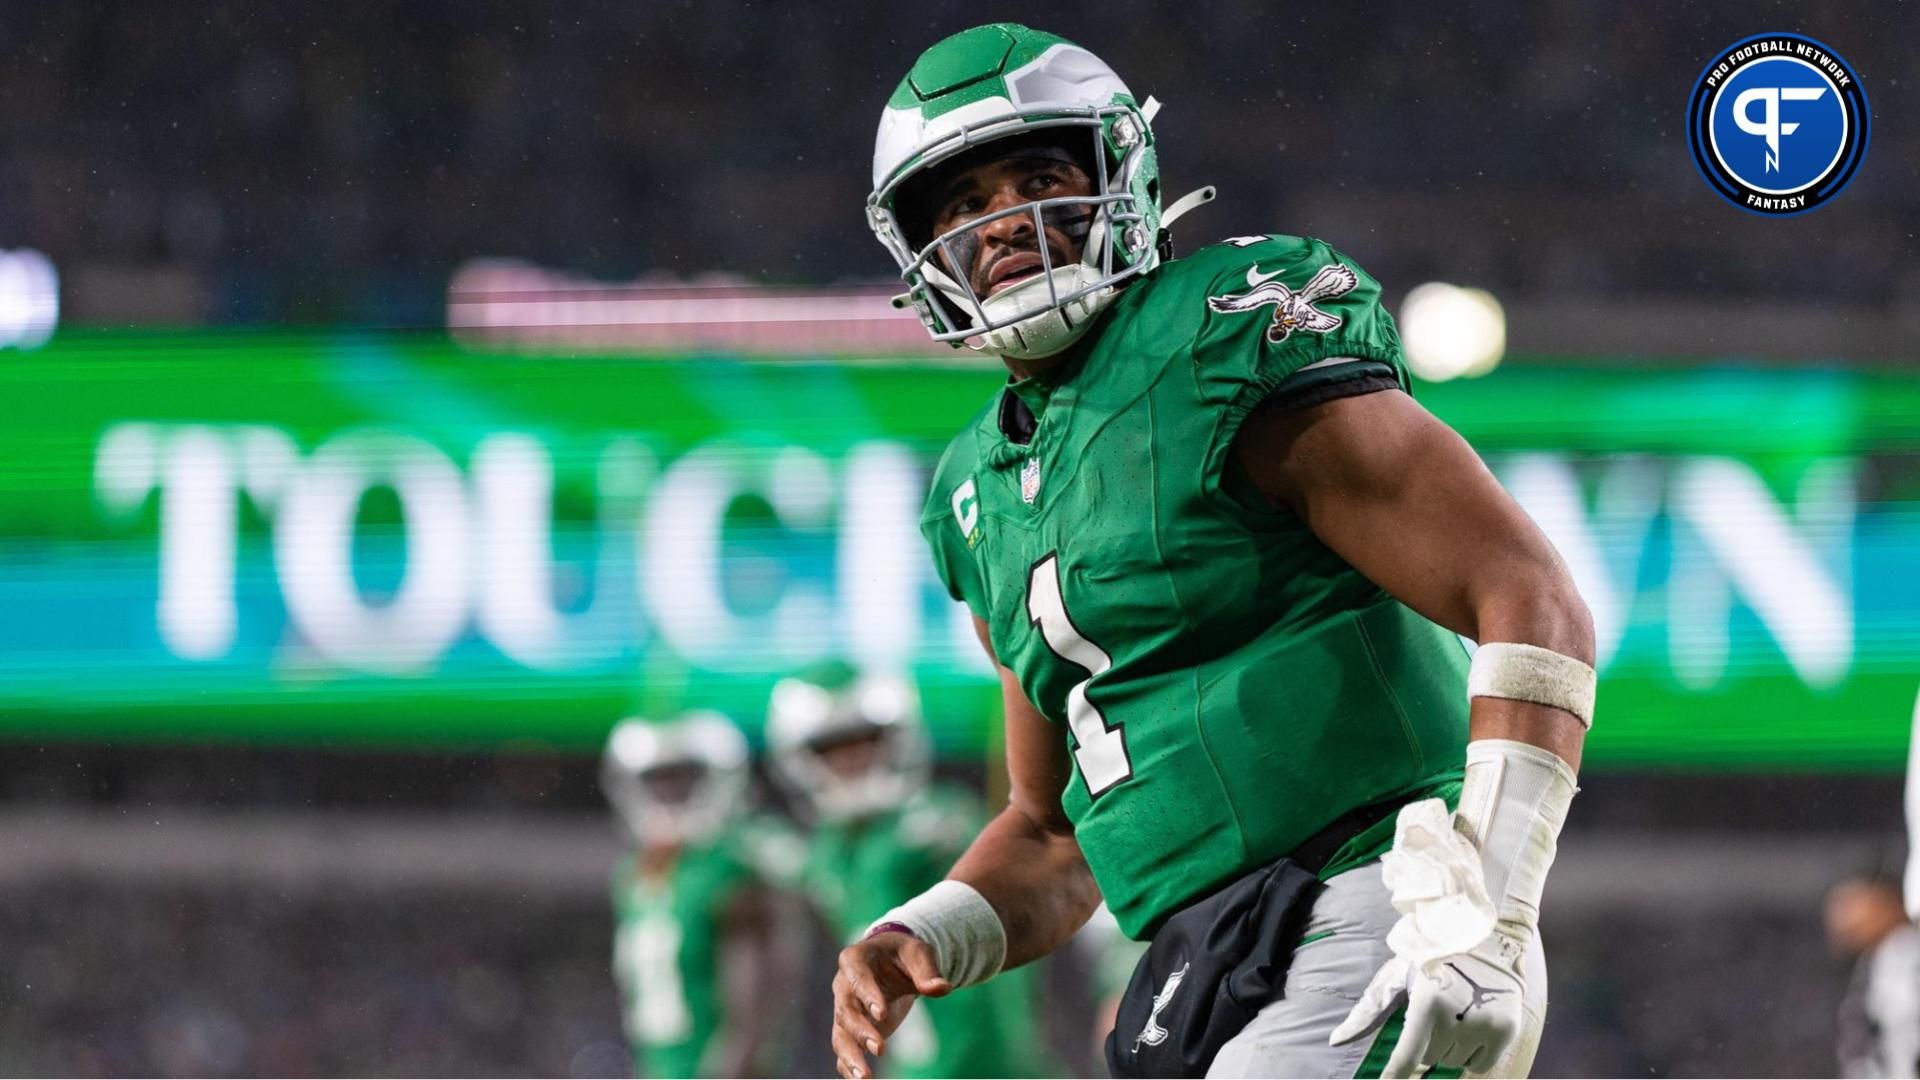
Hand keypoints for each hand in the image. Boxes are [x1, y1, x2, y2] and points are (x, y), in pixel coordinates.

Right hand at [831, 931, 952, 1079]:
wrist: (892, 962)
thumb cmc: (904, 954)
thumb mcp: (918, 953)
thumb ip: (927, 971)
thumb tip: (942, 987)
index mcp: (856, 959)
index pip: (858, 977)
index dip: (867, 994)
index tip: (882, 1014)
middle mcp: (843, 985)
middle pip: (846, 1010)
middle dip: (860, 1031)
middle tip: (880, 1049)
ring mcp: (845, 1009)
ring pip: (841, 1034)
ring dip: (851, 1056)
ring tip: (864, 1077)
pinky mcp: (851, 1029)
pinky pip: (845, 1048)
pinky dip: (849, 1065)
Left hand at [1329, 929, 1525, 1077]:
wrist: (1484, 936)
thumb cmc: (1431, 958)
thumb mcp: (1397, 978)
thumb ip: (1368, 1012)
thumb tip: (1335, 1041)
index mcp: (1426, 1005)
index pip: (1408, 1059)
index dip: (1396, 1075)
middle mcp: (1457, 1019)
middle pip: (1430, 1060)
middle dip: (1426, 1045)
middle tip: (1432, 1017)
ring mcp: (1485, 1026)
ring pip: (1454, 1064)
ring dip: (1448, 1050)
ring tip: (1453, 1017)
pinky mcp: (1507, 1031)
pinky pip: (1480, 1067)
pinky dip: (1472, 1057)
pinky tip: (1470, 1030)